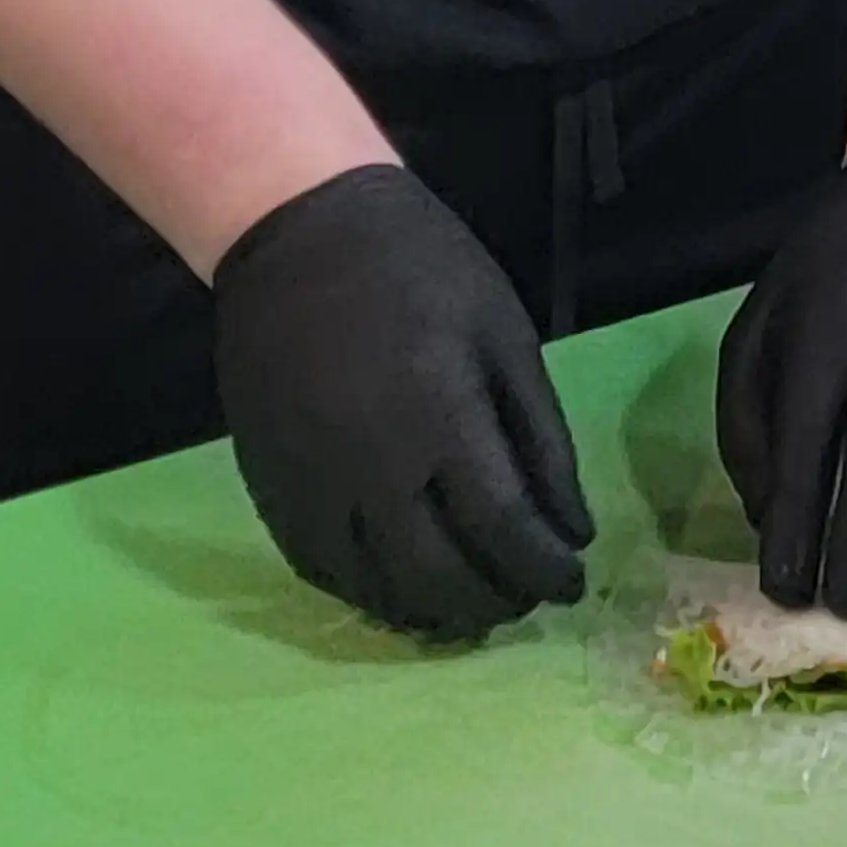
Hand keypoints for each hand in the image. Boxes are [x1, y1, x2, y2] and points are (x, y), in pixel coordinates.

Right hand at [212, 165, 591, 637]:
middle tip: (526, 599)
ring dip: (435, 615)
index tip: (574, 583)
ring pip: (379, 592)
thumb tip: (572, 530)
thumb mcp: (504, 333)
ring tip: (474, 606)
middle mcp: (371, 470)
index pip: (504, 530)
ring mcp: (313, 488)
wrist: (297, 231)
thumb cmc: (418, 268)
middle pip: (441, 579)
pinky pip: (326, 573)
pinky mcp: (272, 491)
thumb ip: (541, 438)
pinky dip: (375, 595)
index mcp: (441, 417)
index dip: (546, 570)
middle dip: (496, 604)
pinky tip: (407, 589)